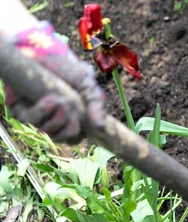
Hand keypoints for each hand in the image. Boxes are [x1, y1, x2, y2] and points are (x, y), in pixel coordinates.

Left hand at [4, 22, 104, 143]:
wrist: (39, 49)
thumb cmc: (64, 66)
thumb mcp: (86, 83)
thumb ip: (96, 104)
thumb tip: (100, 127)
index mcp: (69, 116)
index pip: (73, 137)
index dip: (76, 133)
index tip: (79, 121)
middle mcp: (51, 119)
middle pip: (61, 137)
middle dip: (67, 124)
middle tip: (68, 106)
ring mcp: (35, 114)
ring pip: (45, 130)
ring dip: (53, 117)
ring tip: (55, 98)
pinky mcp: (18, 107)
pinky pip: (28, 119)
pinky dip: (39, 110)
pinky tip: (46, 98)